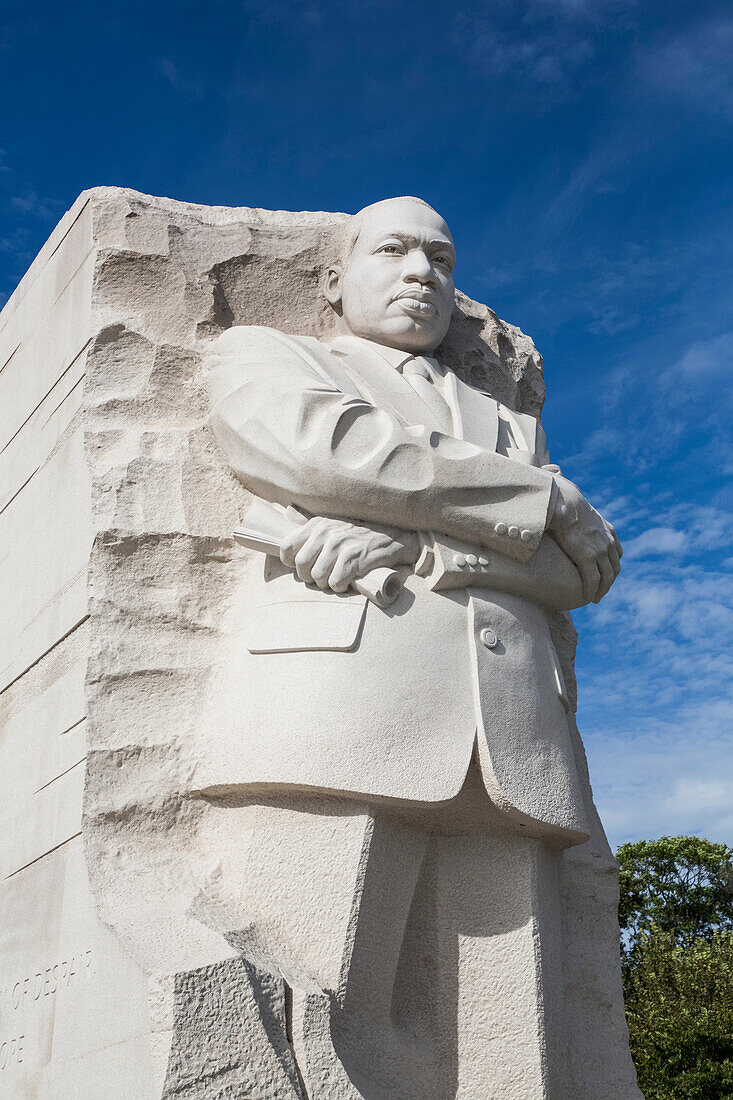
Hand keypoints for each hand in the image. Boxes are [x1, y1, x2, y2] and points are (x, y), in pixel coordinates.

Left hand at [279, 517, 419, 592]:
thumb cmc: (361, 537)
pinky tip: (349, 580)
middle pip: (301, 566)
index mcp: (317, 524)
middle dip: (311, 577)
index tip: (305, 568)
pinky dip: (341, 587)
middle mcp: (327, 532)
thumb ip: (311, 534)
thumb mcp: (333, 527)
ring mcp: (342, 544)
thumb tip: (287, 544)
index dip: (292, 564)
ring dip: (328, 584)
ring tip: (339, 578)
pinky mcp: (356, 557)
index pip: (286, 548)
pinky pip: (336, 582)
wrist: (396, 536)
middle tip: (324, 577)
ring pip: (318, 577)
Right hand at [548, 475, 621, 603]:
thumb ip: (566, 484)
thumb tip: (554, 470)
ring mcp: (599, 550)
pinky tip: (589, 597)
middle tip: (602, 590)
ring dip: (603, 590)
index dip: (613, 564)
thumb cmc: (561, 496)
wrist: (561, 501)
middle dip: (610, 580)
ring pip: (606, 577)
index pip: (617, 551)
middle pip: (614, 566)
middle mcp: (607, 540)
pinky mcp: (588, 558)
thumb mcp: (571, 492)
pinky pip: (593, 580)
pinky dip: (592, 591)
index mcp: (607, 529)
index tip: (607, 572)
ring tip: (596, 598)